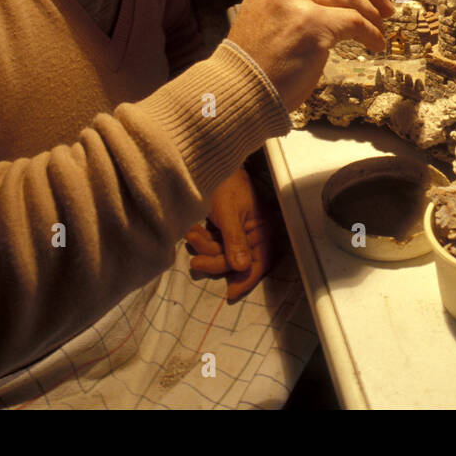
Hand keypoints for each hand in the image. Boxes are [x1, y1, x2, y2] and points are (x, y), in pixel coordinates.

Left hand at [184, 168, 278, 301]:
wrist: (211, 162)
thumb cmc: (227, 183)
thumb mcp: (229, 213)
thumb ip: (235, 241)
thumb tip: (241, 268)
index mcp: (263, 230)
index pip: (258, 262)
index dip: (246, 280)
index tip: (230, 293)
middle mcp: (253, 234)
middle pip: (235, 261)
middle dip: (214, 260)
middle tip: (195, 261)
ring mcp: (237, 232)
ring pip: (221, 254)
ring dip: (204, 248)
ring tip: (192, 234)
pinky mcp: (224, 229)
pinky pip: (213, 244)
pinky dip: (202, 240)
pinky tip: (192, 230)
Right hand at [228, 0, 394, 109]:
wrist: (240, 89)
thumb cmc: (260, 60)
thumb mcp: (274, 12)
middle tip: (387, 6)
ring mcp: (295, 0)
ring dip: (373, 13)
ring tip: (381, 27)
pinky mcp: (310, 25)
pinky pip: (354, 22)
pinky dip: (371, 33)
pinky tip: (375, 43)